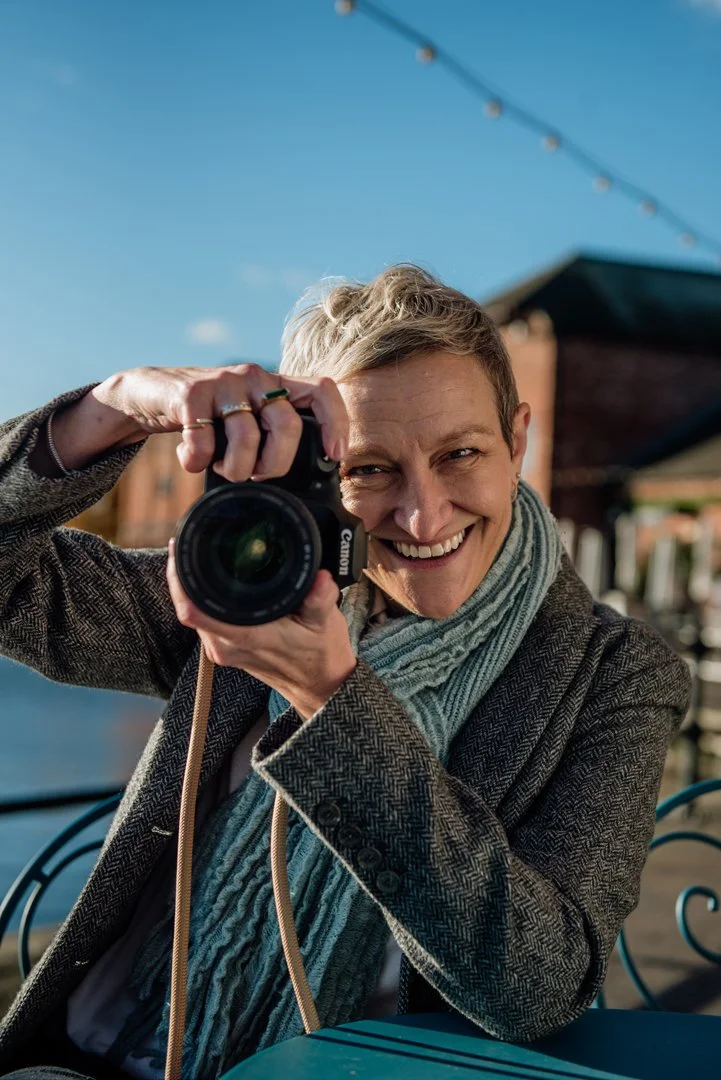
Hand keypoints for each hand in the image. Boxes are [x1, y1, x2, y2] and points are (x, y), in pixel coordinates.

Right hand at [92, 363, 347, 479]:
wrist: (152, 393)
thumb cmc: (209, 417)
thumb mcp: (247, 422)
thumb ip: (272, 438)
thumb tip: (304, 484)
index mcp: (276, 386)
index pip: (322, 390)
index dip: (335, 422)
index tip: (335, 455)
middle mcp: (256, 378)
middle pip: (288, 425)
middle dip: (276, 463)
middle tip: (258, 475)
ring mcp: (224, 382)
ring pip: (247, 436)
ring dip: (235, 468)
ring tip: (223, 469)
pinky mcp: (191, 393)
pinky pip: (204, 439)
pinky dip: (197, 461)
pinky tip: (192, 461)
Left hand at [167, 541, 356, 719]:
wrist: (319, 687)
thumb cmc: (321, 657)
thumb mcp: (326, 622)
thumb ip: (320, 598)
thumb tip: (320, 576)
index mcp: (246, 636)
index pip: (194, 610)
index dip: (179, 579)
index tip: (180, 549)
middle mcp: (227, 645)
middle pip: (188, 607)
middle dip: (184, 573)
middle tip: (187, 542)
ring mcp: (224, 649)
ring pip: (195, 612)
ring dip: (192, 586)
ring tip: (196, 556)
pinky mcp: (226, 649)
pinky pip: (204, 619)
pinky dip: (203, 598)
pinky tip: (210, 581)